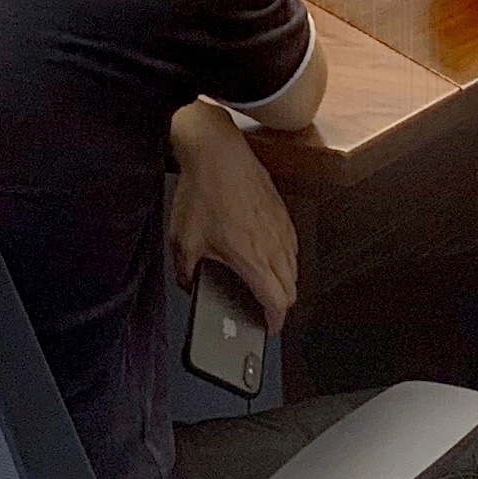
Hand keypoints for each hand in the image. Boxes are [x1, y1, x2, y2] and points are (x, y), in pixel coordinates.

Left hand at [167, 104, 297, 329]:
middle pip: (291, 288)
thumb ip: (185, 272)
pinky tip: (267, 253)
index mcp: (253, 259)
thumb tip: (187, 283)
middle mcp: (273, 245)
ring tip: (265, 284)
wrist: (216, 150)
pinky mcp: (281, 210)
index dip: (274, 321)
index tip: (267, 327)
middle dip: (280, 304)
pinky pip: (291, 243)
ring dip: (284, 280)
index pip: (278, 302)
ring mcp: (281, 226)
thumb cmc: (203, 191)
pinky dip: (285, 257)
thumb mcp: (183, 240)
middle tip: (264, 309)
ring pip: (294, 266)